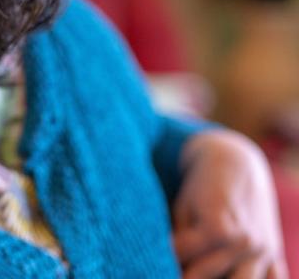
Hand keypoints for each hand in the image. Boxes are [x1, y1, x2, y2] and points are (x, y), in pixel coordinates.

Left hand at [173, 129, 286, 278]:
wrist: (235, 162)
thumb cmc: (202, 185)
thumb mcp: (183, 207)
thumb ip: (179, 238)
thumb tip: (171, 262)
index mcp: (218, 229)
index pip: (184, 257)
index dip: (165, 257)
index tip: (155, 255)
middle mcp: (244, 243)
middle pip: (208, 275)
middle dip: (186, 273)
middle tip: (173, 269)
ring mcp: (262, 251)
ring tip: (199, 271)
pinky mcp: (275, 254)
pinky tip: (231, 274)